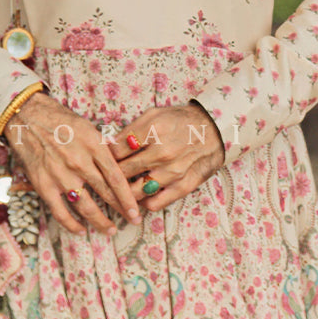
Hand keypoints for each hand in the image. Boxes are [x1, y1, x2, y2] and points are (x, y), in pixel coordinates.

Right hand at [2, 92, 141, 235]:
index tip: (136, 211)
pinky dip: (71, 224)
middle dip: (121, 209)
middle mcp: (78, 161)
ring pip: (85, 206)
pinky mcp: (44, 185)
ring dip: (100, 221)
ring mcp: (60, 175)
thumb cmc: (61, 121)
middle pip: (105, 193)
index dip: (128, 197)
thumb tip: (123, 166)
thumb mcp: (88, 128)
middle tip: (132, 220)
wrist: (27, 118)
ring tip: (110, 229)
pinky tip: (81, 230)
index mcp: (93, 145)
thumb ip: (104, 148)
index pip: (116, 177)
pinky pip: (60, 212)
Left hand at [109, 103, 224, 212]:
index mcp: (153, 131)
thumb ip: (131, 130)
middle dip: (110, 175)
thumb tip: (108, 145)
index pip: (116, 150)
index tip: (104, 157)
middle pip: (123, 172)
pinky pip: (155, 204)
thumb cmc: (180, 121)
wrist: (213, 130)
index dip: (105, 155)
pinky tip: (140, 195)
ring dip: (124, 192)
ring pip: (136, 191)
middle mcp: (162, 153)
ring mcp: (173, 172)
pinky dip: (143, 202)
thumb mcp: (154, 115)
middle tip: (106, 175)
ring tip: (120, 188)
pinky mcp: (183, 186)